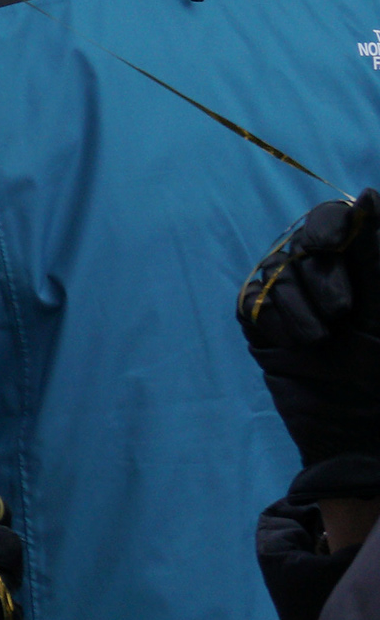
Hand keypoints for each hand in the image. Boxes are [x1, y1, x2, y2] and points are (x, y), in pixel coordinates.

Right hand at [240, 192, 379, 490]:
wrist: (354, 427)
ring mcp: (287, 300)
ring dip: (300, 310)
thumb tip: (367, 193)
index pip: (331, 222)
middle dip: (322, 279)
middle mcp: (321, 277)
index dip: (327, 228)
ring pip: (276, 274)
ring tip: (321, 341)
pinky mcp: (260, 325)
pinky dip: (274, 322)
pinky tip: (296, 346)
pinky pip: (253, 302)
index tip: (330, 245)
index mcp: (357, 267)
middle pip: (303, 247)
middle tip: (343, 315)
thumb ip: (376, 251)